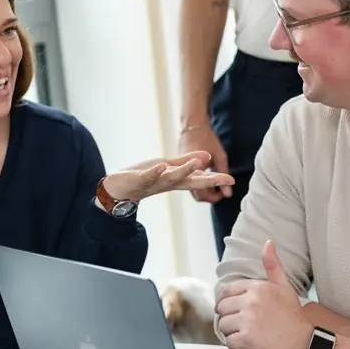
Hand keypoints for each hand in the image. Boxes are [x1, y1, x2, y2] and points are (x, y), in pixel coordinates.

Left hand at [102, 151, 233, 202]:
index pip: (199, 179)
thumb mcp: (166, 168)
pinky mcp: (139, 179)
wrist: (117, 189)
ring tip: (197, 163)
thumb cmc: (142, 177)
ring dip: (184, 171)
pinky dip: (154, 173)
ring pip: (171, 178)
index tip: (232, 179)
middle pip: (191, 182)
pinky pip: (148, 176)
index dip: (215, 179)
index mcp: (176, 180)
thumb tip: (205, 159)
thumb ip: (184, 162)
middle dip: (209, 180)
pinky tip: (161, 167)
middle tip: (226, 179)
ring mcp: (154, 182)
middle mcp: (168, 183)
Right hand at [177, 126, 231, 203]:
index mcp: (194, 173)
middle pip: (197, 195)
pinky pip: (189, 180)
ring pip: (193, 188)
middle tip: (222, 187)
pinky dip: (199, 181)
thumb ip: (223, 174)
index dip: (215, 197)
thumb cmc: (207, 138)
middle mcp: (184, 174)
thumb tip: (228, 194)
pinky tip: (206, 174)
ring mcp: (181, 171)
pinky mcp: (179, 167)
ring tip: (216, 181)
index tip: (224, 191)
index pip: (203, 195)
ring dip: (205, 189)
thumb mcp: (219, 156)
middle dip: (210, 195)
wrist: (192, 124)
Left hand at [215, 240, 311, 348]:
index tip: (233, 309)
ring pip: (224, 326)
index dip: (226, 302)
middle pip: (222, 309)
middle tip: (245, 325)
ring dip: (233, 332)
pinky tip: (251, 344)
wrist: (305, 347)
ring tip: (250, 334)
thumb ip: (273, 266)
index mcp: (258, 288)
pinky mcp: (245, 340)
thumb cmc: (294, 319)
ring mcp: (247, 321)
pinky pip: (229, 342)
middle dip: (231, 318)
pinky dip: (237, 346)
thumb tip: (268, 244)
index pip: (226, 291)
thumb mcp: (285, 288)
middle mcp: (251, 302)